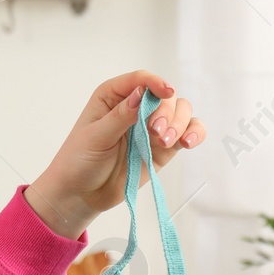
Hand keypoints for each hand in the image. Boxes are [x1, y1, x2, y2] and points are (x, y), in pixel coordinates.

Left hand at [27, 70, 205, 237]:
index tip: (166, 92)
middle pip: (165, 96)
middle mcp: (136, 107)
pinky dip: (194, 133)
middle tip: (157, 133)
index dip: (155, 83)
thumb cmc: (79, 160)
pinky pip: (186, 133)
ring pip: (180, 111)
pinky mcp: (163, 147)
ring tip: (166, 142)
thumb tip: (141, 94)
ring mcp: (151, 127)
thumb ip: (120, 116)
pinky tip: (188, 142)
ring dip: (180, 123)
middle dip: (167, 112)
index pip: (140, 80)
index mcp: (113, 97)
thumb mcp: (95, 136)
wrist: (83, 194)